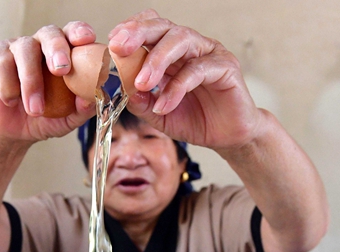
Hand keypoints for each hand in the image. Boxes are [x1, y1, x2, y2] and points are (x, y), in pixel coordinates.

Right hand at [0, 21, 96, 143]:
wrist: (15, 133)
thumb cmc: (45, 120)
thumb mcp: (68, 119)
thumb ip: (82, 109)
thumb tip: (93, 99)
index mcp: (63, 54)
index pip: (73, 34)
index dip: (79, 32)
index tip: (86, 40)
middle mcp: (41, 45)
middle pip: (49, 33)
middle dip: (56, 48)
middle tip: (61, 70)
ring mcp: (16, 48)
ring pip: (24, 50)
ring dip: (31, 82)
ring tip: (35, 110)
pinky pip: (2, 63)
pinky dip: (9, 87)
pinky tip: (11, 101)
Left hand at [108, 10, 262, 149]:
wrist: (228, 136)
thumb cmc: (196, 120)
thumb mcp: (160, 116)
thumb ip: (142, 104)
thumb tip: (124, 89)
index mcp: (172, 54)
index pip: (151, 29)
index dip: (131, 31)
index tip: (111, 45)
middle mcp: (191, 47)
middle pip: (163, 27)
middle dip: (139, 33)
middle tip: (119, 48)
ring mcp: (209, 54)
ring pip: (181, 40)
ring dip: (157, 60)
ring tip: (142, 83)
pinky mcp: (226, 67)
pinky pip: (198, 70)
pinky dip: (177, 88)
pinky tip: (165, 105)